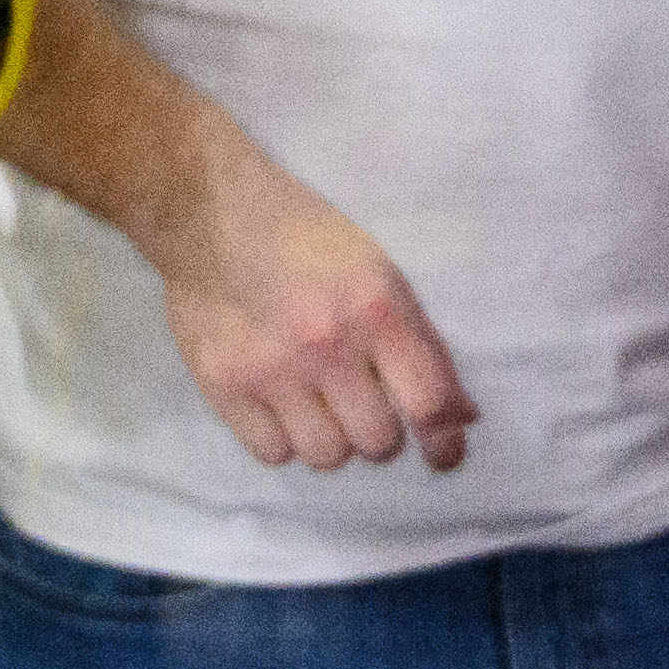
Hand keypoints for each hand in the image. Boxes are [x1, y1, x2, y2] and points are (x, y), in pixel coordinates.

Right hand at [147, 151, 474, 474]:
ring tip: (318, 407)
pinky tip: (279, 408)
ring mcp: (270, 367)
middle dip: (378, 433)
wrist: (205, 212)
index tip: (442, 456)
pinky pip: (273, 453)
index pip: (428, 404)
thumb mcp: (379, 275)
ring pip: (326, 455)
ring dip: (331, 441)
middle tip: (362, 409)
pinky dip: (282, 440)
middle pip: (377, 441)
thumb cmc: (307, 243)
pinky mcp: (223, 383)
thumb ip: (423, 345)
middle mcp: (325, 345)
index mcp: (374, 311)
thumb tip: (464, 418)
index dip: (443, 442)